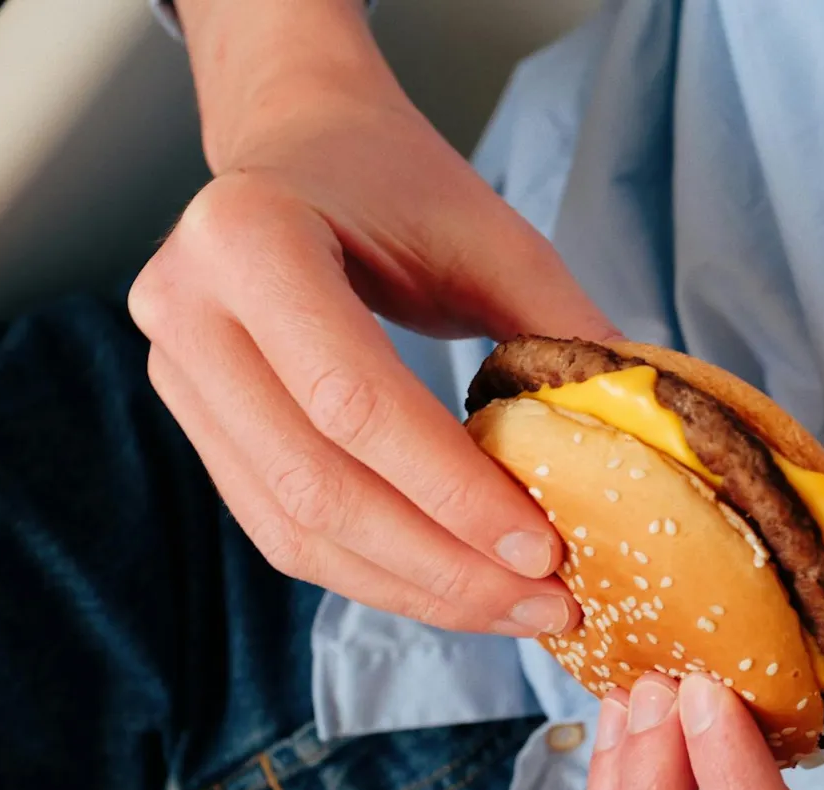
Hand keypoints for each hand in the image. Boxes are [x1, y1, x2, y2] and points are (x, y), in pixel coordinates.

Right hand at [129, 0, 612, 635]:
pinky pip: (282, 529)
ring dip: (412, 589)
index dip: (452, 492)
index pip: (354, 401)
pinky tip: (454, 587)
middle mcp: (185, 309)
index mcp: (250, 237)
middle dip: (441, 567)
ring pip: (294, 528)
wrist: (302, 145)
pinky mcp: (194, 424)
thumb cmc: (401, 185)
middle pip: (316, 485)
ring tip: (514, 611)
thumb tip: (648, 445)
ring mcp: (175, 375)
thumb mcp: (495, 239)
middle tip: (546, 604)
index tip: (547, 552)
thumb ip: (563, 334)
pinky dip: (374, 572)